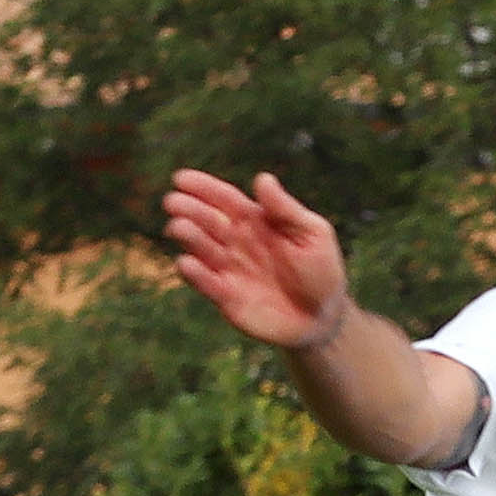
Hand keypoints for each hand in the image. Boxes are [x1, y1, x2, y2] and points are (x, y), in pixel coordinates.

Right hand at [164, 168, 353, 349]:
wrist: (323, 316)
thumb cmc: (320, 270)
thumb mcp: (312, 234)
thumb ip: (286, 210)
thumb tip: (263, 178)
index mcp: (255, 221)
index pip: (224, 199)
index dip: (203, 188)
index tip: (181, 178)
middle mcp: (236, 242)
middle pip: (208, 221)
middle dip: (189, 210)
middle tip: (173, 202)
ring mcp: (229, 269)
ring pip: (202, 249)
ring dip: (188, 237)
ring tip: (178, 228)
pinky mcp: (227, 297)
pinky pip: (207, 283)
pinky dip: (195, 274)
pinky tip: (186, 263)